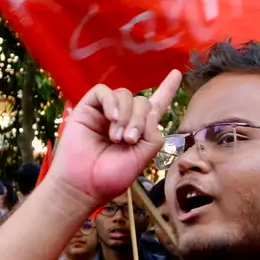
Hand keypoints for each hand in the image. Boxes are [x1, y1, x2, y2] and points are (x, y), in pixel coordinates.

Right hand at [46, 70, 181, 206]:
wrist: (83, 185)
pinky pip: (104, 92)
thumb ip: (153, 135)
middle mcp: (124, 118)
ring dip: (126, 116)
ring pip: (125, 95)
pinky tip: (111, 119)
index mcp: (140, 131)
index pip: (156, 105)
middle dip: (140, 120)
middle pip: (143, 102)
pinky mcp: (88, 108)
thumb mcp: (142, 159)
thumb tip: (152, 110)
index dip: (167, 90)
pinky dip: (112, 103)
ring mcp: (106, 112)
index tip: (176, 74)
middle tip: (129, 141)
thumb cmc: (110, 177)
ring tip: (116, 138)